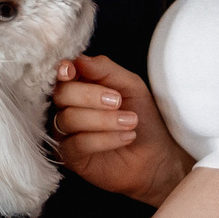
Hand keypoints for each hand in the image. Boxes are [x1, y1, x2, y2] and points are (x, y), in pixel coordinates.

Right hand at [52, 54, 189, 205]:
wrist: (156, 155)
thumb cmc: (144, 118)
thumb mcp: (131, 85)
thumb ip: (105, 70)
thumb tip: (79, 60)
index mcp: (81, 85)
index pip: (62, 73)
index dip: (63, 70)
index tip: (72, 70)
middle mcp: (68, 107)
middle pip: (62, 94)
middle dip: (91, 96)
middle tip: (119, 101)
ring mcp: (67, 133)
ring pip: (70, 119)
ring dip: (104, 119)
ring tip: (131, 122)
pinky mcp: (71, 157)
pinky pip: (78, 144)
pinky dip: (104, 139)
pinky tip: (126, 137)